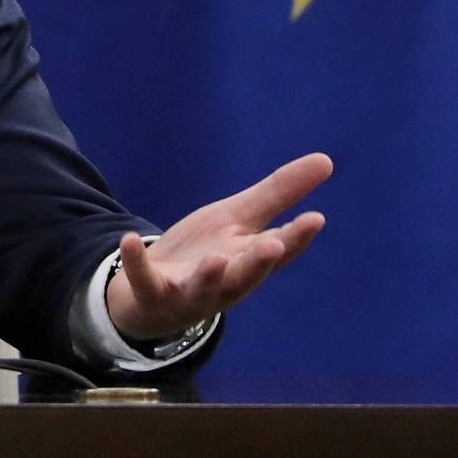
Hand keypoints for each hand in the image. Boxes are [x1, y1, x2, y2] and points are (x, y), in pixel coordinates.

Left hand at [104, 150, 331, 349]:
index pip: (279, 251)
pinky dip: (137, 262)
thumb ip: (279, 193)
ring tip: (216, 259)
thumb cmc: (206, 254)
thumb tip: (327, 160)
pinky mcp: (153, 293)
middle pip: (246, 275)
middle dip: (259, 263)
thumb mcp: (240, 219)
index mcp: (249, 261)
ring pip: (203, 289)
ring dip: (209, 276)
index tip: (315, 218)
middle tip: (273, 244)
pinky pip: (144, 279)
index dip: (297, 238)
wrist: (153, 296)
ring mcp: (189, 293)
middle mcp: (225, 283)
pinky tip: (130, 240)